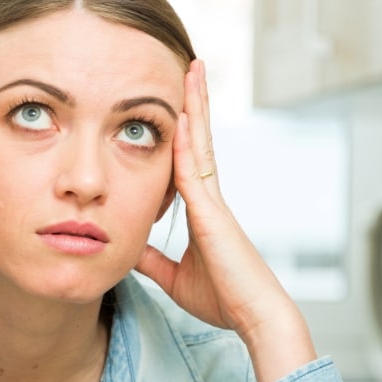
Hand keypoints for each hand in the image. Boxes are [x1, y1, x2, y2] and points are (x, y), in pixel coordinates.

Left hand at [134, 60, 315, 381]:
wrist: (254, 316)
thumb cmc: (223, 300)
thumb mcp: (173, 277)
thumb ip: (152, 260)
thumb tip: (128, 248)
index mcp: (203, 211)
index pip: (189, 159)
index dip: (184, 129)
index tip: (176, 100)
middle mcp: (211, 199)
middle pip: (200, 139)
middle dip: (194, 102)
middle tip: (189, 65)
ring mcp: (215, 203)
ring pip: (202, 144)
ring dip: (196, 106)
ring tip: (192, 69)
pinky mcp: (214, 215)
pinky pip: (198, 171)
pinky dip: (189, 143)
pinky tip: (183, 118)